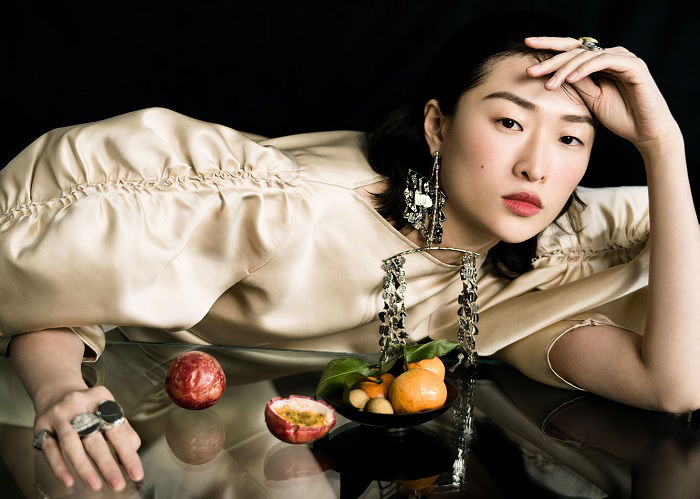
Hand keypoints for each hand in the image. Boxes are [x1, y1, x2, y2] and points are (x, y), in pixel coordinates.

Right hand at [33, 385, 142, 491]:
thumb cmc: (87, 406)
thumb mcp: (107, 409)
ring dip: (84, 467)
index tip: (136, 473)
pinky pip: (49, 449)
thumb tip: (132, 453)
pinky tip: (68, 480)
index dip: (128, 453)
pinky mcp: (42, 426)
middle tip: (117, 484)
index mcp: (101, 399)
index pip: (117, 430)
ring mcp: (59, 415)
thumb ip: (123, 429)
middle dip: (107, 465)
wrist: (56, 391)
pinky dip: (59, 466)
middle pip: (95, 438)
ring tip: (95, 485)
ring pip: (71, 443)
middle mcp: (79, 405)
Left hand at [523, 36, 681, 151]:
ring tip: (548, 83)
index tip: (526, 46)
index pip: (571, 49)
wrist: (645, 131)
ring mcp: (623, 58)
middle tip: (531, 69)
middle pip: (575, 49)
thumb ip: (575, 83)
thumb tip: (552, 74)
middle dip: (551, 58)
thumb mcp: (589, 99)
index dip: (549, 46)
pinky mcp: (633, 65)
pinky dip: (586, 68)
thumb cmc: (619, 116)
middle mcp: (611, 55)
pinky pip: (605, 60)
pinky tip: (570, 78)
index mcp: (599, 62)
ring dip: (565, 68)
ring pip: (587, 55)